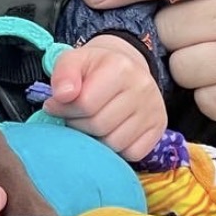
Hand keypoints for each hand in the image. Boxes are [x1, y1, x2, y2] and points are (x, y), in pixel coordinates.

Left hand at [42, 33, 165, 160]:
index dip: (64, 110)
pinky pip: (132, 153)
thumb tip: (62, 96)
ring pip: (115, 143)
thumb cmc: (93, 69)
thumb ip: (63, 75)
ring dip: (96, 139)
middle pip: (99, 126)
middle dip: (78, 125)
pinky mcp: (159, 128)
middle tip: (75, 116)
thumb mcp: (72, 62)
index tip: (56, 106)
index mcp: (121, 67)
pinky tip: (111, 131)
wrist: (125, 70)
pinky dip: (118, 149)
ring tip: (92, 123)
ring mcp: (154, 109)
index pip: (85, 104)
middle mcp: (143, 87)